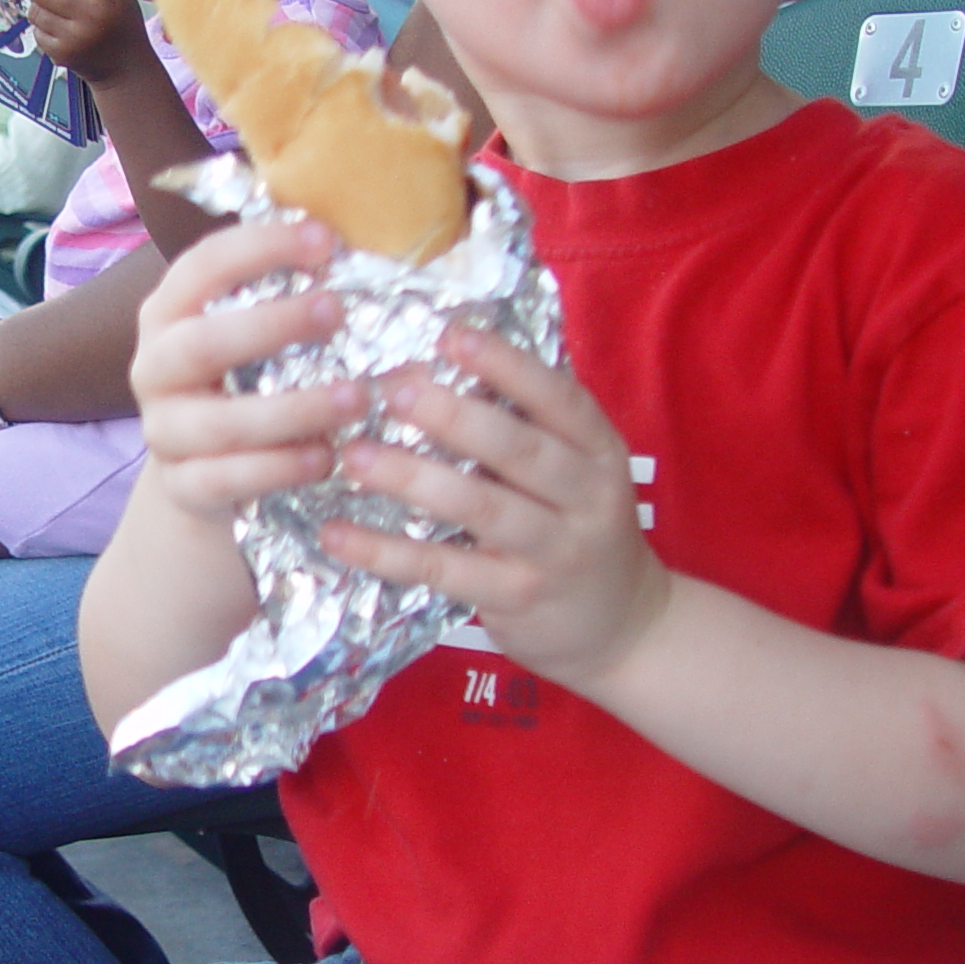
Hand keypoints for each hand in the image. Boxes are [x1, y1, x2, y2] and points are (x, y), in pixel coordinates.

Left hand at [26, 0, 159, 89]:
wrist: (125, 69)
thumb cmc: (123, 27)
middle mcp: (89, 19)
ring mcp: (73, 39)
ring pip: (36, 12)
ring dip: (37, 7)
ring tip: (48, 8)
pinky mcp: (61, 54)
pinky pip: (37, 33)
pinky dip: (41, 27)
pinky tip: (54, 28)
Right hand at [131, 217, 363, 523]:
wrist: (201, 473)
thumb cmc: (242, 381)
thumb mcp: (251, 333)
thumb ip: (288, 294)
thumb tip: (365, 246)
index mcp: (169, 312)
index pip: (203, 265)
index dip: (261, 247)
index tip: (327, 240)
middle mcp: (154, 367)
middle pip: (201, 343)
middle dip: (273, 324)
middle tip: (338, 310)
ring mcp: (163, 431)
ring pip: (221, 422)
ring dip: (295, 409)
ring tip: (357, 398)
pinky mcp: (182, 487)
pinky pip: (226, 480)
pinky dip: (279, 469)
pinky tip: (327, 457)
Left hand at [325, 325, 669, 693]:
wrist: (627, 628)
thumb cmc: (579, 529)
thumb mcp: (577, 473)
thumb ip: (525, 430)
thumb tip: (431, 372)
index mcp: (598, 451)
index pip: (558, 399)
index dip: (507, 365)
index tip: (451, 335)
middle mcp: (585, 497)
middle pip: (517, 449)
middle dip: (453, 415)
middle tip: (392, 390)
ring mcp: (554, 551)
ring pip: (479, 507)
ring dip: (411, 478)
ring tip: (353, 455)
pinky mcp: (518, 597)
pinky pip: (445, 569)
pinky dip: (387, 552)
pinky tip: (337, 535)